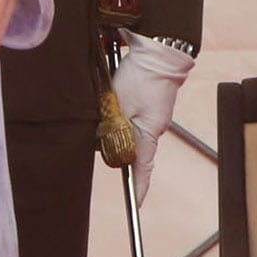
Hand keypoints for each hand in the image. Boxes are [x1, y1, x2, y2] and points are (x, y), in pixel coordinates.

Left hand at [109, 32, 194, 200]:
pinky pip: (129, 117)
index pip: (143, 166)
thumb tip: (106, 148)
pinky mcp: (146, 104)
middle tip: (98, 131)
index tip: (135, 205)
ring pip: (125, 130)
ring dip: (112, 122)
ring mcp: (150, 115)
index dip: (139, 186)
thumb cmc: (140, 78)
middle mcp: (152, 127)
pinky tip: (112, 97)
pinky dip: (118, 112)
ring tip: (105, 104)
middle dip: (112, 144)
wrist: (159, 51)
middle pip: (128, 146)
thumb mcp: (119, 104)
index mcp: (149, 132)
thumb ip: (112, 128)